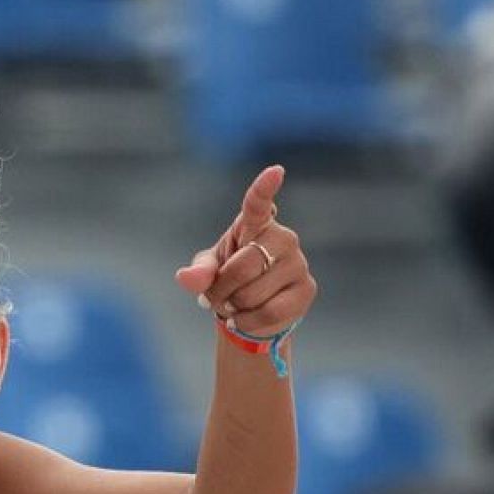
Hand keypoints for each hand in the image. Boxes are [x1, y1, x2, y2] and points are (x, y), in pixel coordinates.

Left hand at [175, 165, 316, 335]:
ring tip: (236, 304)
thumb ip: (199, 272)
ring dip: (233, 307)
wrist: (249, 310)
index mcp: (255, 225)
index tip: (274, 172)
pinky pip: (267, 312)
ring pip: (252, 293)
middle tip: (217, 297)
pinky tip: (245, 318)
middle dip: (220, 289)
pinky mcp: (307, 290)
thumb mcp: (209, 272)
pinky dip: (247, 321)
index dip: (264, 188)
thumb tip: (186, 277)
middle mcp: (282, 238)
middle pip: (242, 267)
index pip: (258, 203)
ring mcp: (298, 263)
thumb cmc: (229, 280)